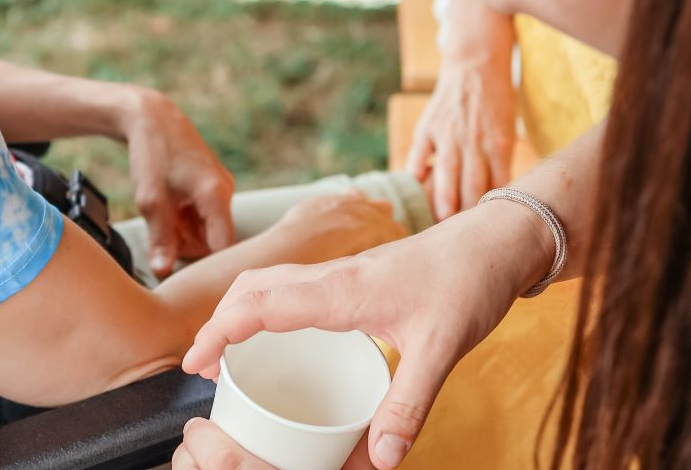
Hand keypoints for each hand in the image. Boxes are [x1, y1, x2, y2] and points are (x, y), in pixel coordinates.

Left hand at [120, 86, 236, 275]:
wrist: (152, 118)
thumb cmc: (152, 153)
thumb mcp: (150, 199)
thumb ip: (160, 238)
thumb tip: (163, 272)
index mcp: (216, 196)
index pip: (226, 249)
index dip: (214, 272)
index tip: (200, 288)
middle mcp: (225, 193)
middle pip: (214, 243)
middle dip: (188, 248)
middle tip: (162, 240)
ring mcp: (221, 190)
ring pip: (208, 231)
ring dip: (185, 234)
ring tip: (164, 217)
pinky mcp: (213, 188)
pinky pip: (205, 218)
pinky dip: (186, 221)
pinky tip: (170, 210)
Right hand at [183, 203, 545, 469]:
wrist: (494, 242)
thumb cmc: (468, 283)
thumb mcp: (441, 350)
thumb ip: (408, 405)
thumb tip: (379, 461)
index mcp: (341, 291)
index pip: (261, 304)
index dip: (220, 331)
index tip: (196, 363)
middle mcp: (332, 277)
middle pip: (253, 287)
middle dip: (218, 323)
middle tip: (200, 367)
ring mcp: (342, 272)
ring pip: (271, 281)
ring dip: (240, 311)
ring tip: (228, 353)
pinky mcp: (355, 276)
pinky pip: (294, 285)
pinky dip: (269, 307)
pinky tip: (282, 337)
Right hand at [405, 52, 515, 220]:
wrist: (476, 65)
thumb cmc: (495, 105)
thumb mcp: (506, 133)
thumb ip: (499, 164)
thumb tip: (495, 198)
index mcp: (498, 144)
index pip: (496, 185)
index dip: (490, 209)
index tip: (485, 230)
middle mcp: (474, 140)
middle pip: (472, 182)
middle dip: (468, 211)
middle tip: (462, 236)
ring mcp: (449, 132)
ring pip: (447, 170)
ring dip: (444, 196)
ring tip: (440, 219)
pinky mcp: (429, 125)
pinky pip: (420, 151)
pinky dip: (416, 168)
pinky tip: (412, 186)